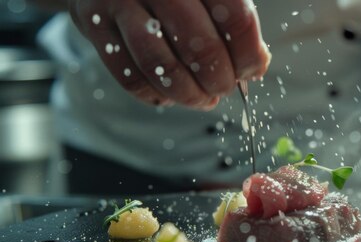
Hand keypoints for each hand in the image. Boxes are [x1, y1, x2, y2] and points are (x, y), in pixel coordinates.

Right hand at [68, 0, 270, 109]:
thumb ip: (232, 17)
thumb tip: (256, 65)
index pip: (236, 17)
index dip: (249, 54)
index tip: (252, 71)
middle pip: (200, 46)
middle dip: (220, 80)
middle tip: (224, 89)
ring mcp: (119, 0)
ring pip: (160, 66)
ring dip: (188, 94)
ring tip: (202, 100)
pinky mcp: (92, 22)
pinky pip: (127, 74)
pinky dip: (153, 94)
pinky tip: (169, 96)